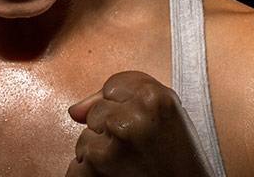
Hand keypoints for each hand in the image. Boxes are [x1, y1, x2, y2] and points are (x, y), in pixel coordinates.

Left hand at [65, 71, 214, 176]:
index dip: (127, 107)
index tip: (145, 125)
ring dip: (101, 153)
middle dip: (111, 130)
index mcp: (152, 99)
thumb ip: (121, 98)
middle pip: (96, 112)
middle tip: (140, 149)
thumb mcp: (163, 116)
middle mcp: (128, 121)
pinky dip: (91, 174)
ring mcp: (107, 148)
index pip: (112, 86)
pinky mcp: (91, 171)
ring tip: (131, 165)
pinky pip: (77, 165)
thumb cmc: (178, 161)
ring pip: (85, 139)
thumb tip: (75, 111)